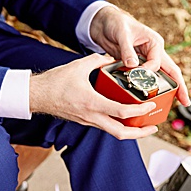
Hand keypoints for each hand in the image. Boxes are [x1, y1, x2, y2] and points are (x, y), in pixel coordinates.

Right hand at [28, 53, 146, 137]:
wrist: (36, 95)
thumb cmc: (55, 81)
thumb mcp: (80, 65)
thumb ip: (100, 59)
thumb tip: (113, 57)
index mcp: (92, 103)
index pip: (121, 112)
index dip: (139, 111)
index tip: (150, 105)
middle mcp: (91, 116)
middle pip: (120, 133)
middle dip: (139, 133)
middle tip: (153, 127)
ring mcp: (87, 121)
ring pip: (113, 132)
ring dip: (130, 130)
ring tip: (144, 123)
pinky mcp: (84, 120)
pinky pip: (105, 126)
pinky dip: (118, 124)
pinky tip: (125, 117)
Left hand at [90, 4, 189, 104]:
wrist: (105, 23)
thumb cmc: (117, 23)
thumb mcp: (122, 34)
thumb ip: (127, 50)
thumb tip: (133, 66)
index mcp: (154, 43)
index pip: (157, 62)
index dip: (148, 72)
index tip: (136, 76)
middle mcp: (154, 52)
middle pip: (170, 71)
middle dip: (179, 86)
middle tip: (185, 101)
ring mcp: (146, 60)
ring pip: (160, 76)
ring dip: (166, 89)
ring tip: (173, 103)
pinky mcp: (137, 65)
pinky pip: (146, 78)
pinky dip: (149, 88)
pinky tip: (151, 98)